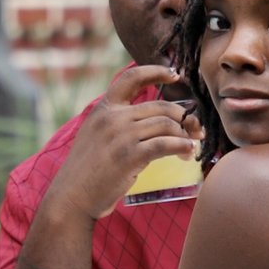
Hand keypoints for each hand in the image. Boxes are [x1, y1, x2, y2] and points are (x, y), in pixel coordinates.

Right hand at [47, 65, 200, 221]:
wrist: (71, 197)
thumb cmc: (87, 172)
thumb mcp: (95, 135)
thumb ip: (116, 123)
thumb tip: (152, 123)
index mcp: (103, 109)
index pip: (132, 78)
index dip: (157, 72)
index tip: (176, 75)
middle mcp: (113, 117)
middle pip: (160, 107)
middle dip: (184, 117)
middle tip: (197, 129)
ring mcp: (121, 136)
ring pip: (166, 125)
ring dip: (185, 136)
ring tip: (190, 147)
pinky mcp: (130, 156)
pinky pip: (165, 144)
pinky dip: (181, 147)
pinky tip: (188, 152)